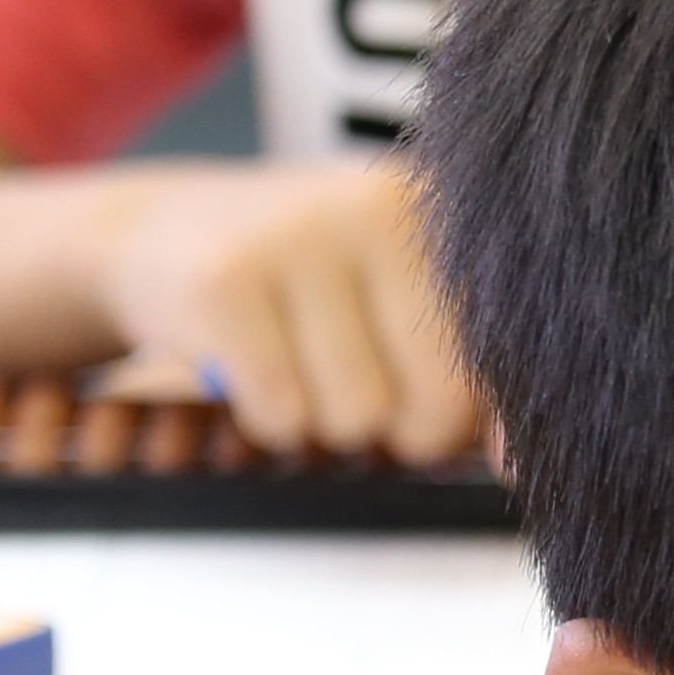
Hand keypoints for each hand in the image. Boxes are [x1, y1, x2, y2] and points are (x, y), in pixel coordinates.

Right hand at [91, 158, 480, 459]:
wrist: (155, 231)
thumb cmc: (304, 285)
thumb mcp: (398, 304)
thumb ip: (473, 381)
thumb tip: (518, 466)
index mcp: (439, 213)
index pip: (500, 357)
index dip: (467, 416)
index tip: (435, 414)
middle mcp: (379, 208)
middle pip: (437, 403)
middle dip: (397, 428)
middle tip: (353, 386)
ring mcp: (298, 236)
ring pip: (358, 416)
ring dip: (324, 424)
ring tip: (297, 366)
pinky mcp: (224, 281)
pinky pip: (282, 414)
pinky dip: (267, 419)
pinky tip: (250, 369)